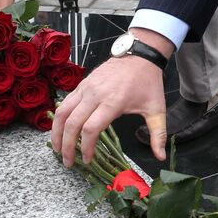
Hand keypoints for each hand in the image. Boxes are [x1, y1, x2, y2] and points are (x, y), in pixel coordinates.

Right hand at [51, 28, 172, 163]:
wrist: (141, 55)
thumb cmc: (148, 83)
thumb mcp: (157, 109)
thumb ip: (158, 135)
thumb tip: (160, 156)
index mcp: (113, 103)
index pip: (91, 129)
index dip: (86, 148)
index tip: (87, 160)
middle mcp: (95, 95)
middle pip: (72, 123)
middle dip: (67, 146)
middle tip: (67, 162)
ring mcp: (86, 88)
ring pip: (63, 112)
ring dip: (56, 132)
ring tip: (56, 148)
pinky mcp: (82, 84)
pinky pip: (65, 103)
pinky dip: (59, 118)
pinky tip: (60, 130)